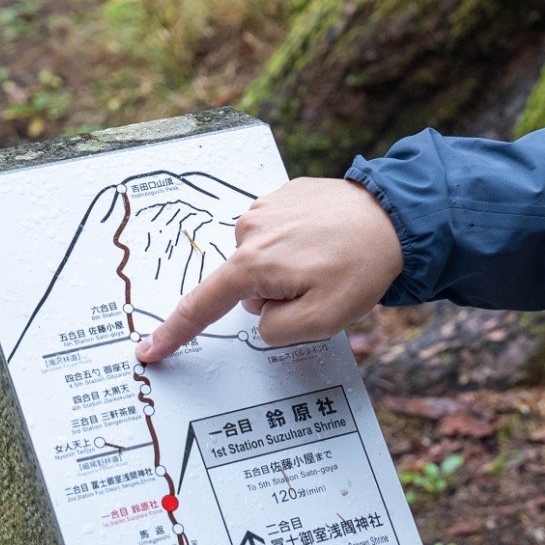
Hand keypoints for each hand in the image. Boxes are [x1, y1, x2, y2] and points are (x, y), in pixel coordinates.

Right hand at [134, 177, 402, 361]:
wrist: (396, 215)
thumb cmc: (361, 267)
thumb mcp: (320, 322)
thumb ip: (275, 331)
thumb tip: (259, 314)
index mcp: (252, 265)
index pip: (202, 306)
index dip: (175, 332)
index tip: (148, 351)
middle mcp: (248, 230)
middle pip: (245, 286)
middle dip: (274, 296)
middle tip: (320, 287)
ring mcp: (265, 207)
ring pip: (262, 260)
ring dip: (287, 268)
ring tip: (328, 260)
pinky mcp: (283, 192)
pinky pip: (278, 234)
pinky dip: (297, 244)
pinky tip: (327, 239)